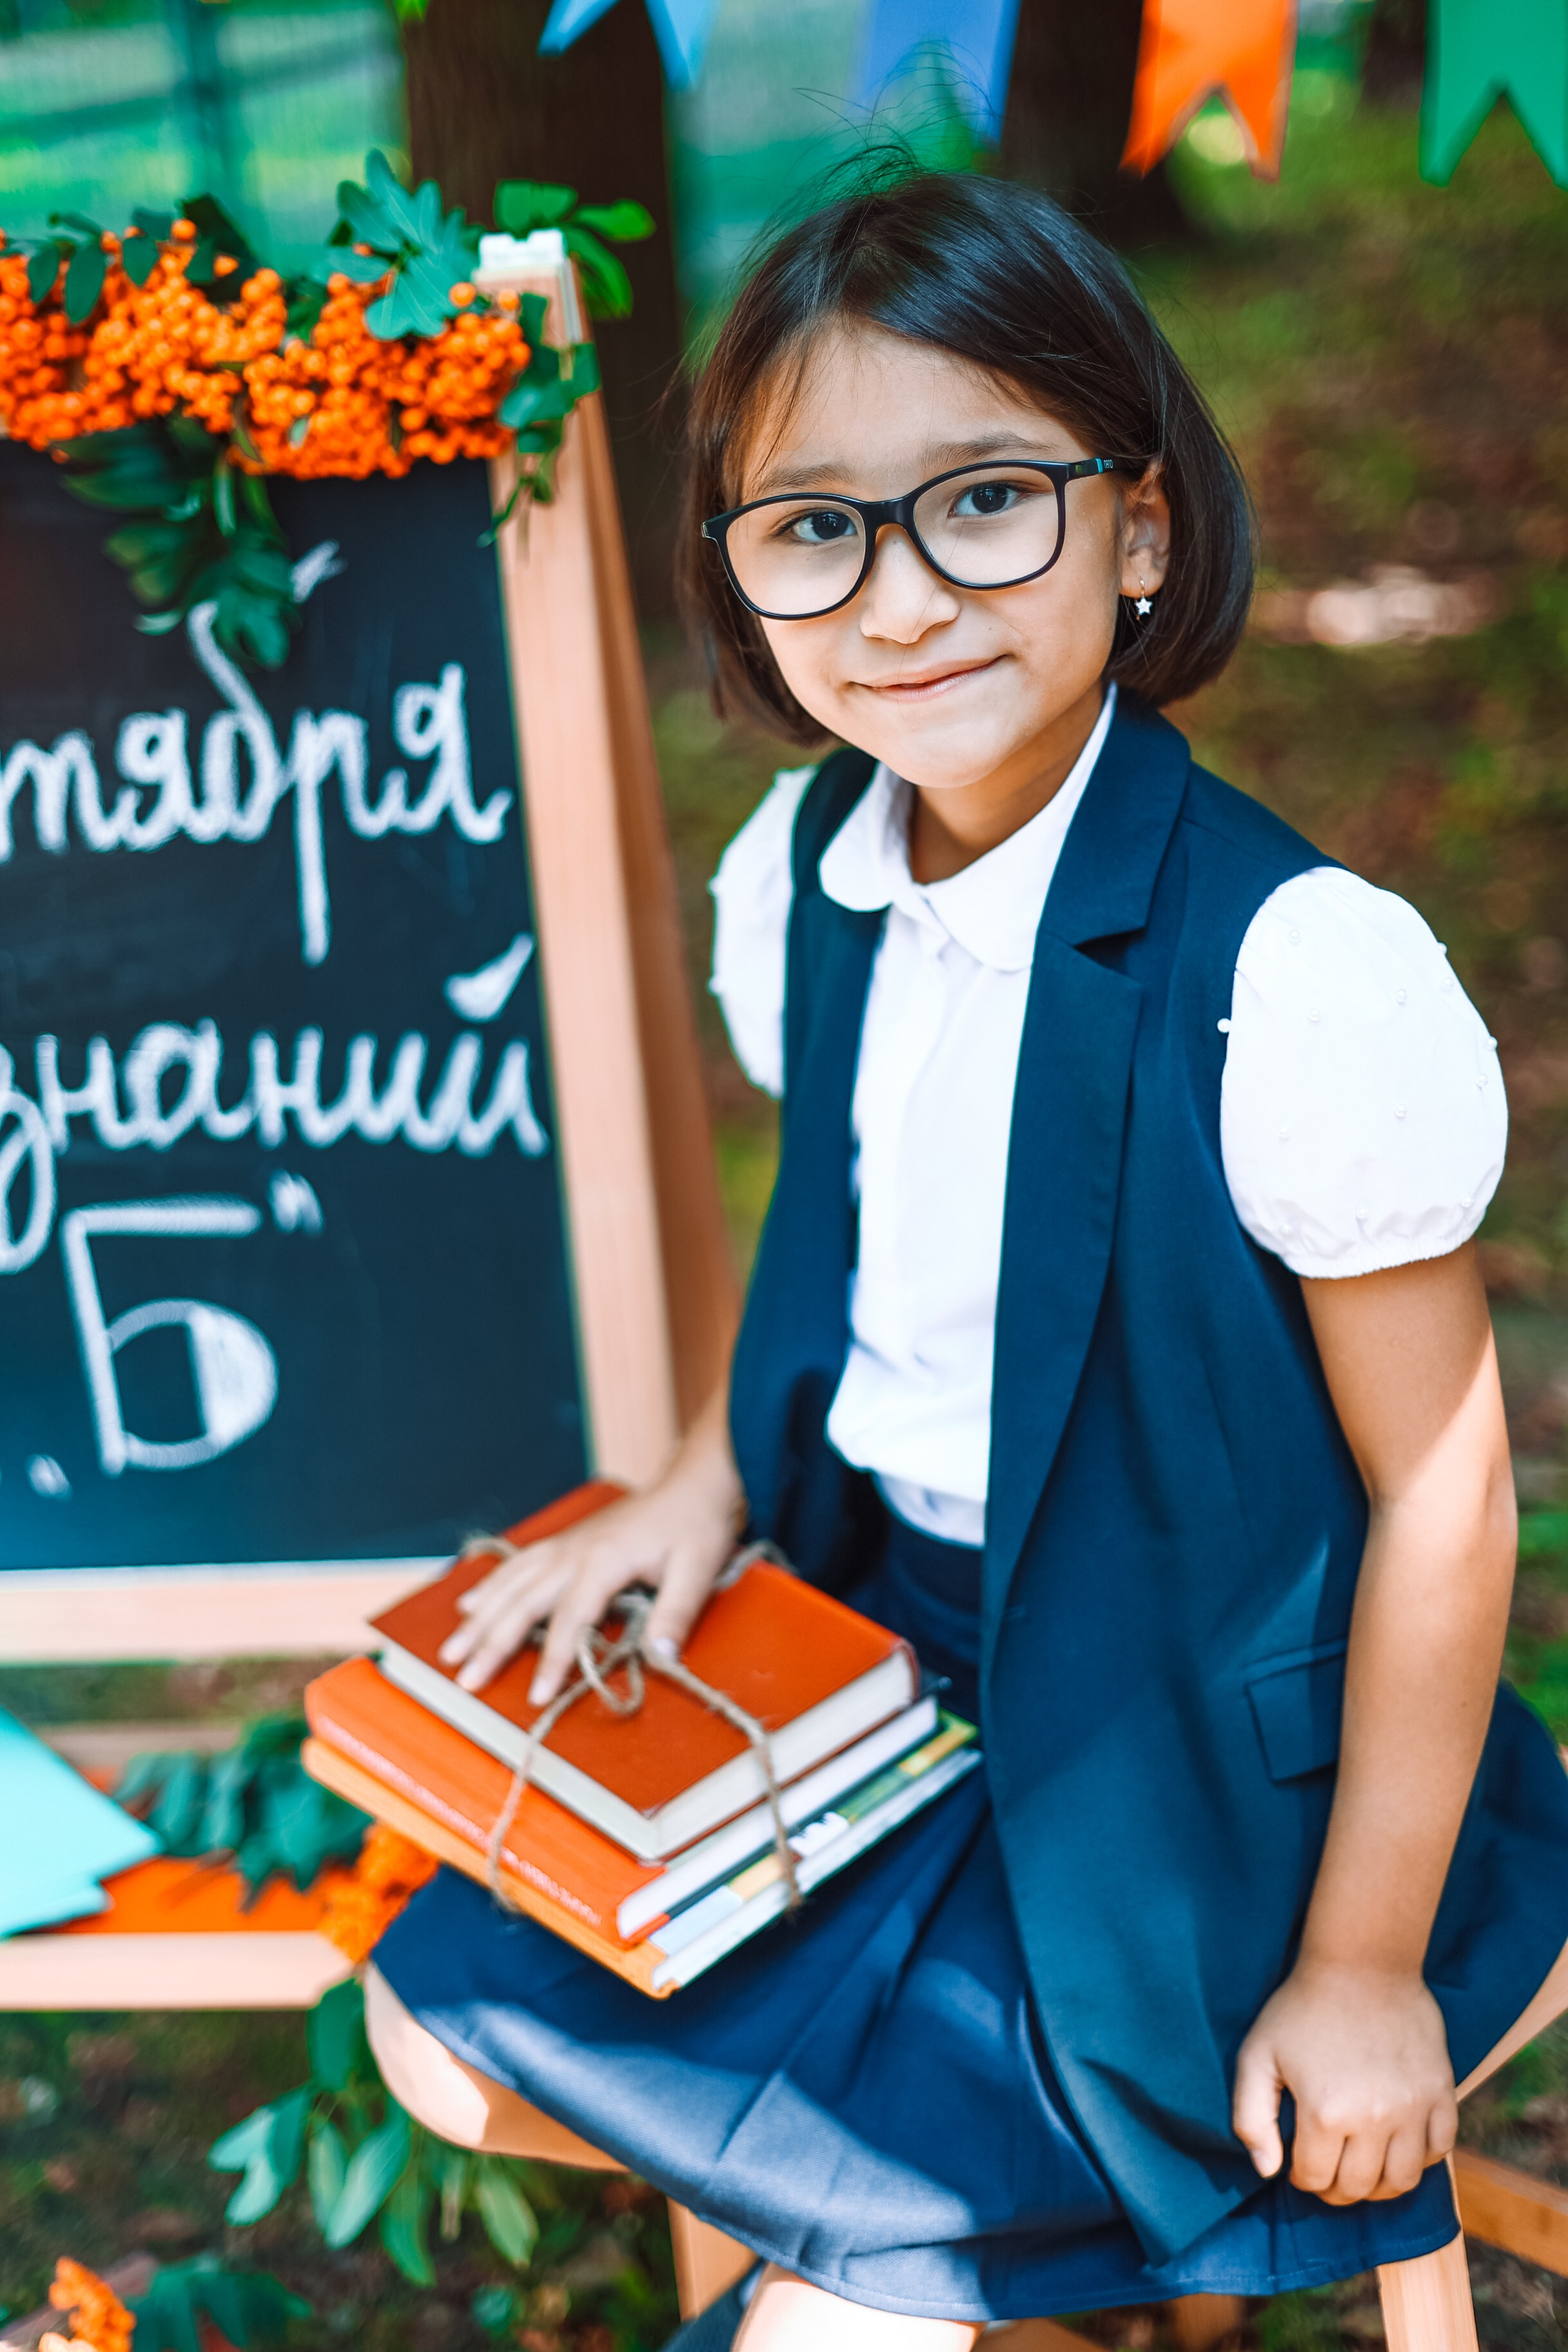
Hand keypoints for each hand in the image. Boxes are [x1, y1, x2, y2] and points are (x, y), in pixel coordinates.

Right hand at [437, 1387, 744, 1701]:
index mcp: (604, 1560)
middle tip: (465, 1680)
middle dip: (491, 1643)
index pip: (570, 1620)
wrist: (693, 1482)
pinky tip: (468, 1603)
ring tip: (451, 1650)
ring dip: (479, 1617)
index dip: (553, 1661)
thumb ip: (677, 1613)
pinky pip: (517, 1565)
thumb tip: (662, 1657)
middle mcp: (574, 1552)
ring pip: (511, 1583)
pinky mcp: (565, 1544)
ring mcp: (565, 1545)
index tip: (535, 1697)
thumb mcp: (698, 1570)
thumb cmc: (696, 1525)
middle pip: (523, 1602)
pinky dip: (490, 1586)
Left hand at [1233, 1958, 1456, 2202]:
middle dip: (1336, 2188)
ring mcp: (1414, 2108)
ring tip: (1361, 2166)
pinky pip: (1440, 2151)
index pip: (1314, 2179)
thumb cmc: (1301, 2008)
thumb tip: (1267, 2171)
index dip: (1300, 2177)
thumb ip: (1250, 2118)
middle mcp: (1375, 2118)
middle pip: (1358, 2188)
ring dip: (1378, 2185)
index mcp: (1325, 2112)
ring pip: (1402, 2181)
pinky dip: (1419, 2160)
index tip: (1296, 2161)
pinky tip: (1397, 2145)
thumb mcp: (1256, 2055)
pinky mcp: (1442, 2093)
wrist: (1361, 1963)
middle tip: (1326, 2168)